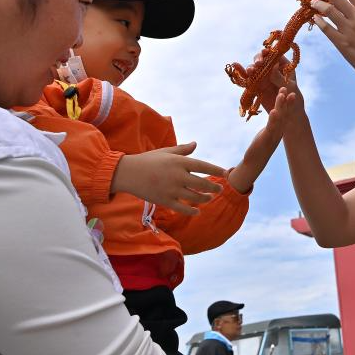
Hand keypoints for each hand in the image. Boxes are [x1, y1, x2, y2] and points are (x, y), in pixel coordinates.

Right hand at [110, 142, 224, 214]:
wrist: (127, 173)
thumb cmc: (148, 160)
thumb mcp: (166, 152)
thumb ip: (183, 150)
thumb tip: (196, 144)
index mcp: (179, 162)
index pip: (203, 166)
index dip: (216, 170)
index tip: (226, 173)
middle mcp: (178, 176)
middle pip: (202, 184)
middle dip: (214, 187)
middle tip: (220, 188)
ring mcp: (171, 190)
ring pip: (195, 197)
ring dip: (205, 198)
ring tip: (209, 197)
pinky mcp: (164, 201)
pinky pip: (182, 208)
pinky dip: (192, 211)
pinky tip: (197, 211)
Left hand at [228, 88, 297, 193]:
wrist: (254, 161)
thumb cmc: (260, 145)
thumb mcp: (267, 131)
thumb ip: (272, 122)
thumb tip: (275, 113)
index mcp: (279, 127)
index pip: (285, 112)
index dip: (288, 101)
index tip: (289, 90)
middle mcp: (279, 129)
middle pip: (285, 112)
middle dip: (287, 99)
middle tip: (287, 86)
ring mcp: (274, 134)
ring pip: (279, 117)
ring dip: (281, 105)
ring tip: (282, 93)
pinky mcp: (267, 139)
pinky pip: (271, 127)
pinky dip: (274, 119)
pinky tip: (274, 111)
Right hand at [249, 50, 302, 113]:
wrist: (288, 114)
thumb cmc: (293, 98)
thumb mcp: (289, 87)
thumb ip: (280, 77)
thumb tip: (273, 66)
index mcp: (283, 65)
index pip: (275, 54)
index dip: (269, 52)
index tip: (265, 53)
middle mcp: (272, 69)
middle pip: (263, 59)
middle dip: (258, 59)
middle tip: (258, 64)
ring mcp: (264, 76)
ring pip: (254, 68)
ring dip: (251, 67)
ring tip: (251, 71)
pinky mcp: (257, 85)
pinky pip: (249, 78)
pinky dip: (243, 74)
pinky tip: (237, 68)